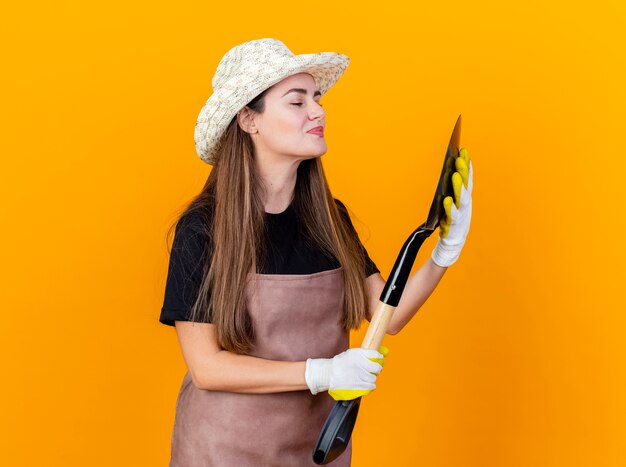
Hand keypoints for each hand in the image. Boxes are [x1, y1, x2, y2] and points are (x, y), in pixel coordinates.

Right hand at [305, 346, 388, 399]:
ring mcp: (359, 375)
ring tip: (364, 377)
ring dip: (370, 378)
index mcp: (358, 354)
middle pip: (377, 368)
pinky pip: (370, 387)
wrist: (328, 373)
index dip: (379, 358)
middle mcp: (360, 364)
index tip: (379, 360)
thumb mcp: (351, 354)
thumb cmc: (340, 363)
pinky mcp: (358, 385)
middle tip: (372, 370)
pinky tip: (364, 383)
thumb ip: (364, 354)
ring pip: (373, 378)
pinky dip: (369, 386)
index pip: (376, 355)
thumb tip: (379, 355)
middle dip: (376, 370)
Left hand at [431, 148, 472, 266]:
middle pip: (466, 186)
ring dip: (459, 187)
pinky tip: (446, 199)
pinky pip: (452, 216)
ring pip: (462, 199)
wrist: (451, 245)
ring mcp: (462, 216)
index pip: (468, 179)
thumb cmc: (450, 222)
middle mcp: (466, 206)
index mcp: (465, 199)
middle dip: (464, 171)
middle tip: (460, 157)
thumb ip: (453, 190)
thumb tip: (451, 171)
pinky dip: (450, 207)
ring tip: (455, 175)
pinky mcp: (454, 226)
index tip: (464, 150)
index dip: (467, 165)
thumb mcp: (453, 204)